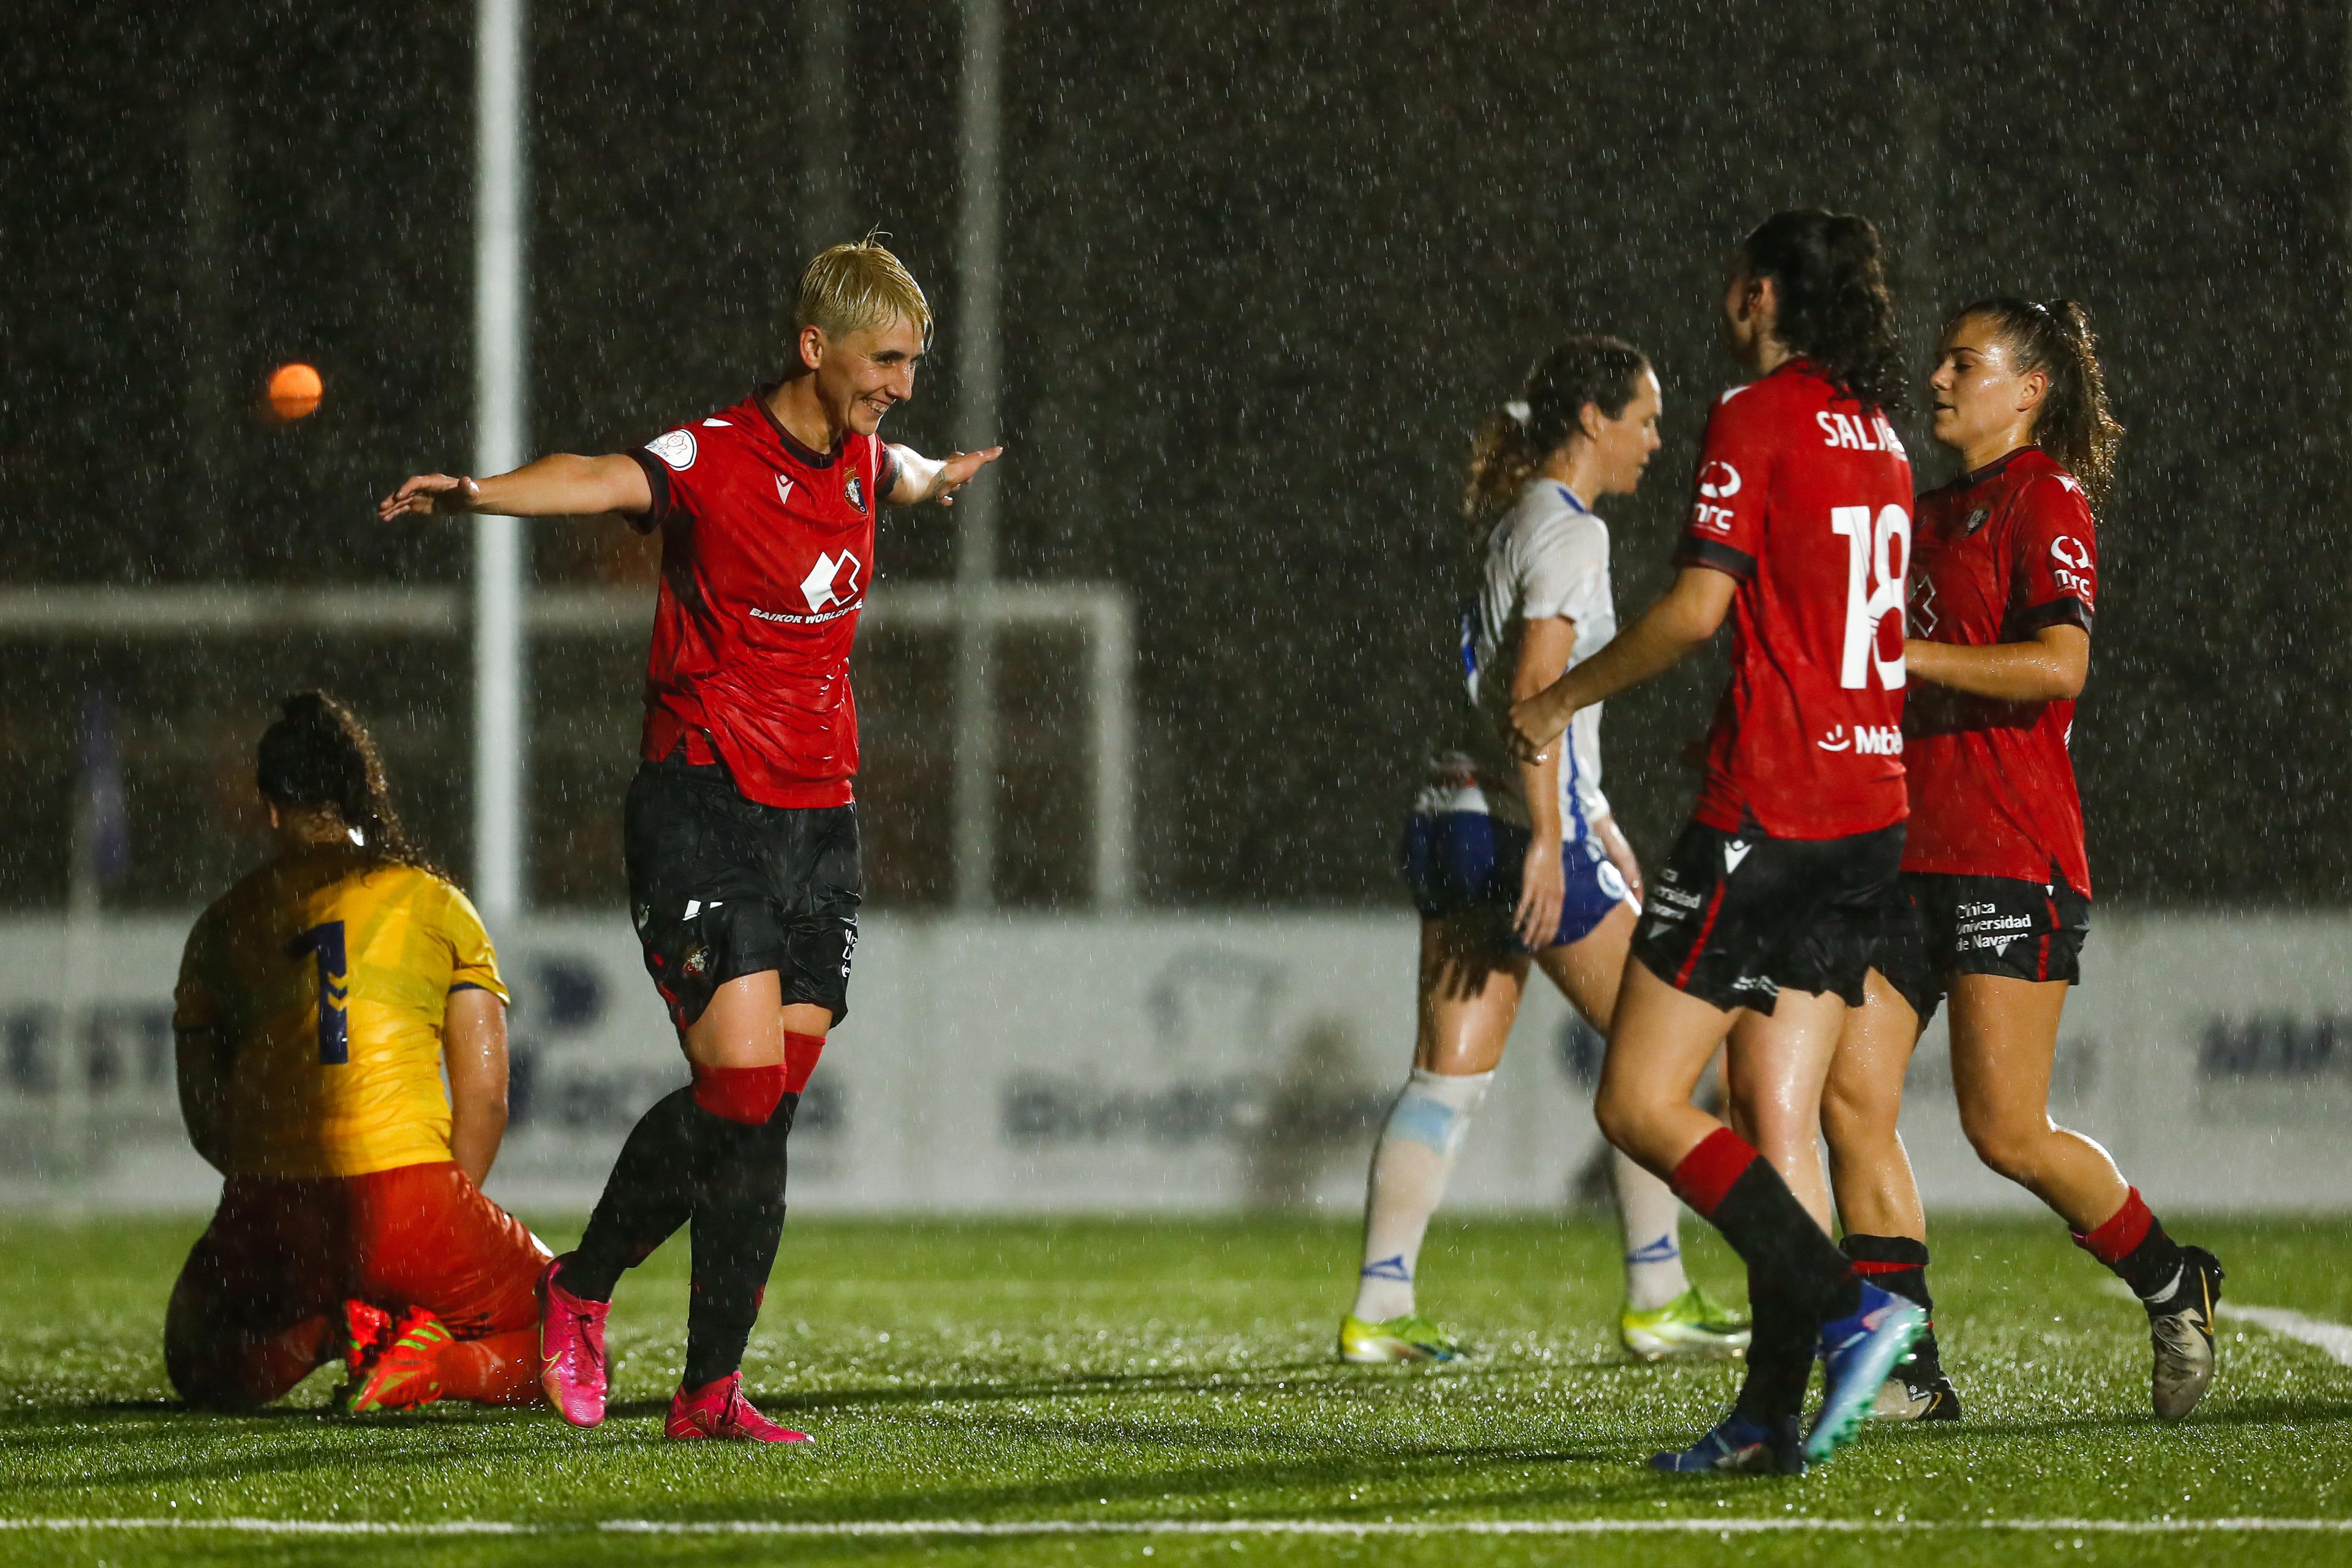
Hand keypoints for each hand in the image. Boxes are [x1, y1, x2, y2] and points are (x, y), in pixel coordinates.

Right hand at [379, 474, 480, 520]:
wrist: (465, 499)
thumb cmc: (469, 493)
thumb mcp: (470, 490)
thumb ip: (467, 487)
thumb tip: (466, 481)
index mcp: (433, 481)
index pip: (416, 482)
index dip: (407, 488)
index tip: (399, 496)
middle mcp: (423, 487)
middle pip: (405, 491)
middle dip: (394, 498)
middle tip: (383, 506)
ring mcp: (418, 495)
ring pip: (401, 500)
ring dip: (391, 507)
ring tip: (381, 514)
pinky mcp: (417, 504)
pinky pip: (403, 508)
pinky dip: (395, 512)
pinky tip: (385, 518)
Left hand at [926, 446, 1003, 505]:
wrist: (937, 480)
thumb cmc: (955, 470)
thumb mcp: (975, 460)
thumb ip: (986, 455)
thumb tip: (999, 449)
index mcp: (956, 462)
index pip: (960, 458)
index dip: (966, 461)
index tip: (970, 463)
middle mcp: (946, 470)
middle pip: (953, 471)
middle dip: (959, 475)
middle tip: (964, 479)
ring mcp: (940, 481)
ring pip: (946, 483)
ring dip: (952, 486)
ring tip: (957, 489)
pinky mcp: (936, 492)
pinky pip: (941, 496)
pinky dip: (945, 499)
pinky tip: (949, 502)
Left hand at [1505, 690, 1569, 764]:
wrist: (1560, 700)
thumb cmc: (1551, 700)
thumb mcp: (1529, 706)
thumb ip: (1525, 717)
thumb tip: (1530, 728)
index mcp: (1511, 714)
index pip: (1503, 732)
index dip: (1507, 741)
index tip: (1513, 745)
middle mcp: (1514, 725)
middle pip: (1509, 744)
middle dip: (1516, 751)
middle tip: (1523, 755)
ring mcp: (1523, 734)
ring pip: (1519, 753)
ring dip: (1526, 758)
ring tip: (1533, 759)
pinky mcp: (1535, 741)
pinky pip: (1532, 756)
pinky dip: (1536, 761)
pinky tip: (1540, 762)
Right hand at [1514, 833, 1565, 949]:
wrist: (1548, 845)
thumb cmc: (1551, 862)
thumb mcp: (1556, 881)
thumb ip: (1553, 894)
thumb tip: (1549, 905)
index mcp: (1559, 897)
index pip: (1556, 921)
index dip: (1549, 934)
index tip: (1543, 945)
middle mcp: (1552, 897)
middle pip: (1546, 923)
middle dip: (1539, 937)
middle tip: (1532, 948)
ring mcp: (1542, 892)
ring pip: (1536, 917)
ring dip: (1530, 931)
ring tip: (1523, 941)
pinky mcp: (1531, 885)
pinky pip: (1525, 905)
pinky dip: (1520, 917)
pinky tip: (1515, 925)